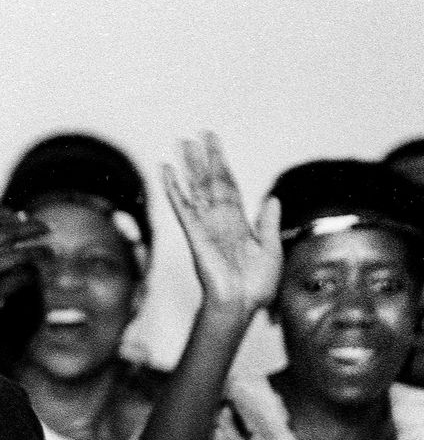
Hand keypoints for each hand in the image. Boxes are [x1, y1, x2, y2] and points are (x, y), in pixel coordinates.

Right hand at [0, 205, 49, 332]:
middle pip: (9, 232)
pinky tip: (32, 277)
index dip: (9, 214)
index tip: (19, 219)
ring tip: (49, 254)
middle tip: (47, 229)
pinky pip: (19, 279)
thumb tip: (20, 219)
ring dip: (38, 253)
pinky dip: (30, 276)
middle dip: (33, 228)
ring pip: (19, 256)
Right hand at [164, 133, 280, 320]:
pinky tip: (167, 172)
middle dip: (203, 158)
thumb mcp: (271, 249)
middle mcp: (219, 220)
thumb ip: (267, 223)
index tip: (214, 145)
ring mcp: (206, 225)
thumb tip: (272, 199)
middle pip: (209, 182)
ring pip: (196, 188)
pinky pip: (183, 206)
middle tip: (195, 136)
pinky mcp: (195, 234)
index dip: (222, 165)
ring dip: (188, 166)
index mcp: (238, 223)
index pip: (228, 186)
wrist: (241, 303)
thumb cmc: (255, 285)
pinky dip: (174, 188)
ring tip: (180, 144)